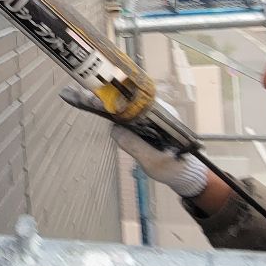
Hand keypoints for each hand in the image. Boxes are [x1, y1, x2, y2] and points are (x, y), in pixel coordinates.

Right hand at [59, 86, 208, 198]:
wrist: (186, 173)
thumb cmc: (173, 169)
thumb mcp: (154, 162)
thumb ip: (135, 145)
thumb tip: (114, 129)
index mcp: (162, 116)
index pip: (135, 101)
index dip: (114, 96)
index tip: (95, 94)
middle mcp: (157, 109)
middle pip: (128, 97)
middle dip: (105, 93)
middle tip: (79, 92)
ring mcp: (151, 113)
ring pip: (126, 103)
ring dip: (106, 100)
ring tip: (81, 97)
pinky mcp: (146, 120)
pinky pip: (128, 110)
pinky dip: (112, 108)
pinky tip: (96, 106)